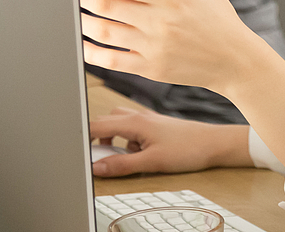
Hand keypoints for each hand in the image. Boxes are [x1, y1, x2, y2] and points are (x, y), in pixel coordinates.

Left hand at [78, 0, 257, 93]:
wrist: (234, 59)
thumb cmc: (217, 15)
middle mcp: (159, 22)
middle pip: (106, 5)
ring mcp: (153, 47)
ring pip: (103, 32)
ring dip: (82, 20)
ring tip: (73, 10)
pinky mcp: (150, 69)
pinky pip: (111, 60)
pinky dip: (90, 51)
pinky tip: (82, 41)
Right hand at [89, 106, 250, 177]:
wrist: (213, 143)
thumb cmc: (188, 149)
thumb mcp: (151, 162)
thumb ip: (122, 164)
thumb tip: (97, 167)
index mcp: (135, 122)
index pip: (98, 124)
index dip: (82, 134)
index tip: (72, 146)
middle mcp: (140, 116)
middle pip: (106, 120)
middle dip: (95, 136)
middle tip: (93, 155)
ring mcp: (148, 119)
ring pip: (119, 123)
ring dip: (112, 137)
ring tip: (119, 156)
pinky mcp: (155, 126)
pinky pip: (132, 129)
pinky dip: (126, 139)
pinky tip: (137, 153)